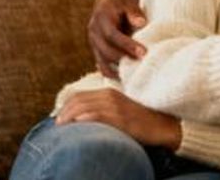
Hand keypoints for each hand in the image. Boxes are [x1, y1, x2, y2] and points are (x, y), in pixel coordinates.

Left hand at [56, 89, 180, 149]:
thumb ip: (103, 109)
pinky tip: (78, 125)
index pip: (78, 96)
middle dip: (63, 112)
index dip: (64, 107)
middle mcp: (110, 96)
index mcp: (109, 92)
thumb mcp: (120, 110)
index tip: (58, 119)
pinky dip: (84, 120)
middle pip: (77, 101)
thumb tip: (82, 117)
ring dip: (69, 117)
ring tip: (62, 128)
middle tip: (57, 125)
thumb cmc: (140, 120)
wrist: (163, 125)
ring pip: (84, 108)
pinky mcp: (121, 118)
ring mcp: (116, 107)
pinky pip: (97, 116)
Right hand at [88, 0, 147, 78]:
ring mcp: (93, 42)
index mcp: (102, 18)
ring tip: (136, 74)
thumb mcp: (130, 0)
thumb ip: (134, 11)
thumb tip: (141, 23)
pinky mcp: (96, 50)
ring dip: (119, 69)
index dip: (128, 45)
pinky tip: (126, 78)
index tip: (143, 52)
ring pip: (103, 61)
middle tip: (143, 64)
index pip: (113, 35)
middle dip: (125, 59)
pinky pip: (102, 65)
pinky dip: (112, 73)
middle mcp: (94, 31)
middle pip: (107, 51)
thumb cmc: (124, 0)